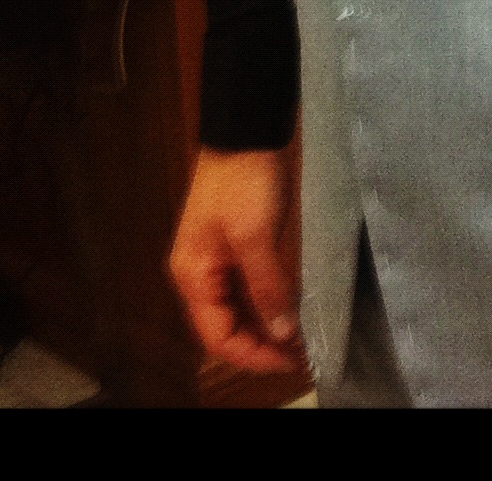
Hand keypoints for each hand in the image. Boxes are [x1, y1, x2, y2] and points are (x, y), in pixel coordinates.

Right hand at [169, 145, 304, 374]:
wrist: (246, 130)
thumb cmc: (245, 181)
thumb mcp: (256, 236)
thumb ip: (267, 287)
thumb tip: (282, 333)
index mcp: (193, 276)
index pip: (217, 336)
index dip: (251, 355)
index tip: (289, 361)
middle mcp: (198, 273)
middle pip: (224, 326)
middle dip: (257, 344)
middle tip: (298, 354)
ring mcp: (216, 258)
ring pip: (236, 308)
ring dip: (262, 326)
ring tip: (296, 339)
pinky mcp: (235, 243)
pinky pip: (245, 286)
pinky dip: (264, 301)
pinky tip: (287, 308)